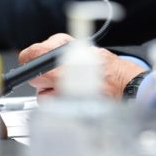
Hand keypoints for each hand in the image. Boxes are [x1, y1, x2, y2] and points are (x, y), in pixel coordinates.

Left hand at [18, 33, 147, 99]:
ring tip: (67, 87)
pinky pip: (54, 107)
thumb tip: (38, 50)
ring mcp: (65, 94)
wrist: (126, 87)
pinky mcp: (68, 109)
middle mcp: (64, 74)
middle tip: (53, 75)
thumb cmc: (108, 68)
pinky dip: (58, 103)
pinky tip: (71, 98)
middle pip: (35, 77)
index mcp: (67, 55)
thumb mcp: (84, 46)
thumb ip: (59, 46)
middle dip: (40, 76)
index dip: (28, 57)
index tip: (28, 59)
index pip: (33, 54)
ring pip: (41, 95)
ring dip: (50, 92)